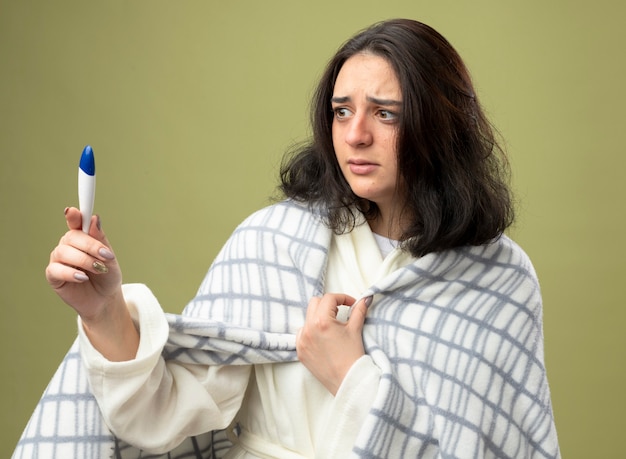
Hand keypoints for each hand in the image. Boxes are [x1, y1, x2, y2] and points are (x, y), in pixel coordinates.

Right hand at [45, 207, 137, 360]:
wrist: (105, 300)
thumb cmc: (107, 277)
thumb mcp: (110, 258)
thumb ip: (101, 240)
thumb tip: (94, 218)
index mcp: (82, 238)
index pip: (75, 222)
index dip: (74, 216)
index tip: (73, 211)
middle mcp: (68, 246)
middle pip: (71, 237)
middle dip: (90, 245)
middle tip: (106, 257)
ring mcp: (59, 260)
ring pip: (64, 252)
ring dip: (84, 260)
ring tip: (98, 269)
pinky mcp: (54, 276)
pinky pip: (56, 270)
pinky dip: (71, 272)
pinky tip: (83, 278)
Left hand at [296, 293, 368, 394]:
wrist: (348, 381)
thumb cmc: (353, 357)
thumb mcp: (356, 330)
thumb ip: (359, 310)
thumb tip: (365, 299)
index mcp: (322, 321)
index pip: (329, 298)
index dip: (342, 298)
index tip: (351, 304)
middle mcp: (308, 329)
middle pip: (315, 303)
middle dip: (328, 304)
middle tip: (340, 312)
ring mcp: (302, 341)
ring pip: (307, 317)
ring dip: (319, 316)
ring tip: (332, 326)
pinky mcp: (300, 351)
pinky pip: (302, 333)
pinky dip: (311, 330)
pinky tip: (323, 338)